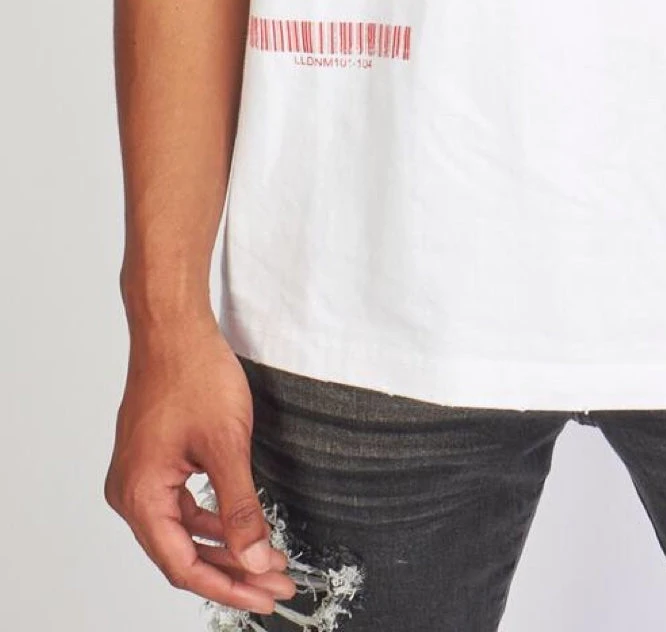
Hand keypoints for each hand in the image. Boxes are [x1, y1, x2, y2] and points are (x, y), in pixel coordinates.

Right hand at [104, 313, 297, 616]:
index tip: (265, 596)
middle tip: (276, 586)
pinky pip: (181, 506)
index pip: (184, 565)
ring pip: (183, 532)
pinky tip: (243, 527)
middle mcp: (131, 493)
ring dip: (225, 547)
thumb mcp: (226, 446)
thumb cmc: (192, 372)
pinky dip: (213, 520)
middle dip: (232, 572)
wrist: (175, 327)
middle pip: (182, 554)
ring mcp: (140, 477)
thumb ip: (241, 509)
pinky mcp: (153, 462)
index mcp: (141, 496)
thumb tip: (254, 559)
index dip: (228, 585)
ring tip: (267, 562)